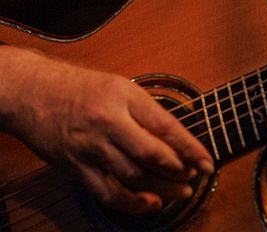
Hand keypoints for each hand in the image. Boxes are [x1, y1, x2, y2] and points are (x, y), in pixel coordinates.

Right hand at [0, 48, 213, 214]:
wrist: (35, 92)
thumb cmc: (80, 86)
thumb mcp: (118, 86)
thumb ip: (143, 110)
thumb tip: (173, 135)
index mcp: (124, 96)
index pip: (164, 125)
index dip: (189, 147)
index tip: (207, 160)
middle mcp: (109, 122)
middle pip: (151, 154)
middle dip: (178, 170)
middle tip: (194, 177)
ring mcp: (92, 147)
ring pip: (133, 176)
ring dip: (160, 188)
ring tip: (180, 193)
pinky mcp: (77, 167)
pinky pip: (108, 192)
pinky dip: (132, 203)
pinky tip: (149, 204)